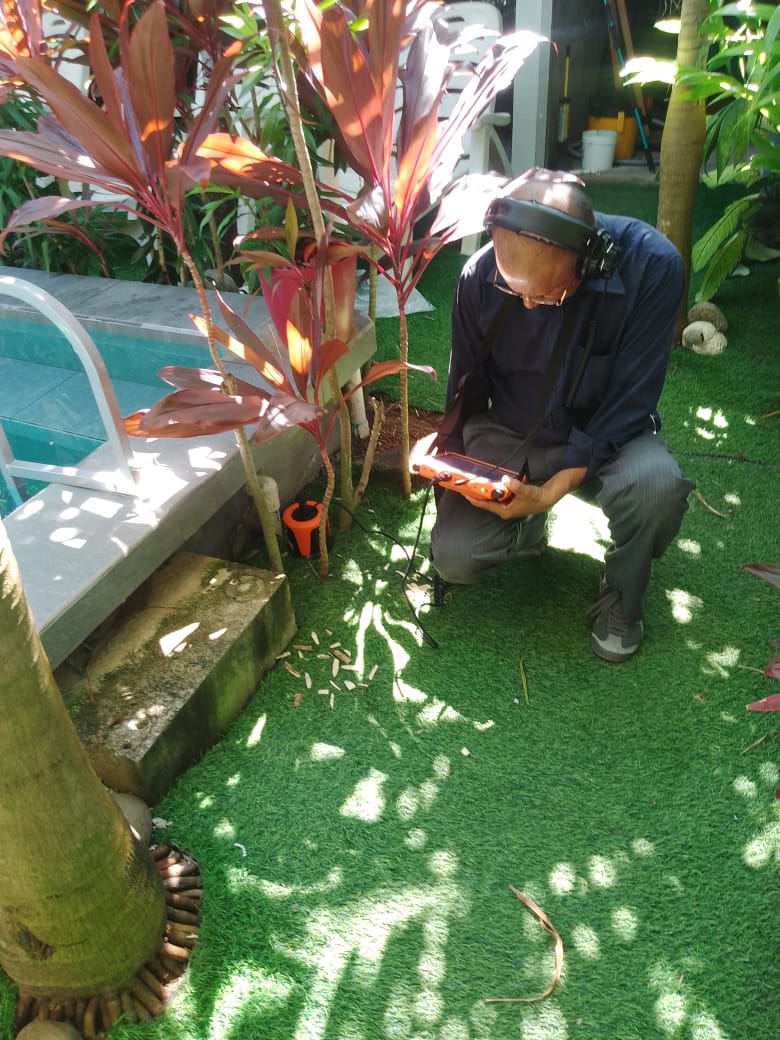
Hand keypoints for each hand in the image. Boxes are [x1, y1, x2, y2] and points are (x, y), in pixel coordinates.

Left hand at [468, 465, 587, 518]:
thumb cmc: (537, 498)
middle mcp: (504, 510)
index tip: (464, 493)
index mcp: (505, 511)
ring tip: (475, 484)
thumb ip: (515, 486)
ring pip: (492, 499)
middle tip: (466, 486)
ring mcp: (508, 506)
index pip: (485, 506)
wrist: (549, 498)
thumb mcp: (526, 491)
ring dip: (484, 492)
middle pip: (486, 502)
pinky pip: (498, 495)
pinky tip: (490, 484)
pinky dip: (493, 490)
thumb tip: (505, 480)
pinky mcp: (512, 501)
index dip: (474, 499)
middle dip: (477, 495)